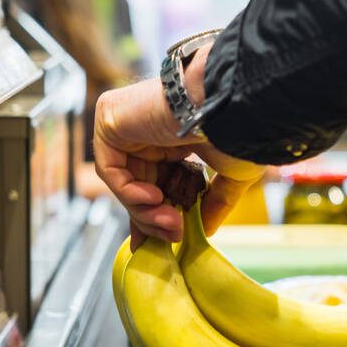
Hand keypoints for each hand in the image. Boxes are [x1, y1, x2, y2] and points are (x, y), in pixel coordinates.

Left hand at [93, 46, 264, 246]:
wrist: (227, 102)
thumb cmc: (237, 126)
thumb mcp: (231, 174)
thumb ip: (216, 201)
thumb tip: (206, 230)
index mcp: (172, 140)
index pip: (154, 183)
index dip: (156, 216)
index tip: (161, 243)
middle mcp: (146, 133)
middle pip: (137, 188)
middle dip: (152, 219)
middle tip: (173, 236)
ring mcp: (127, 125)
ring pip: (124, 184)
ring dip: (145, 211)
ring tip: (172, 224)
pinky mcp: (110, 121)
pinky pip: (110, 170)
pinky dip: (128, 192)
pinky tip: (153, 199)